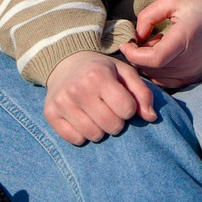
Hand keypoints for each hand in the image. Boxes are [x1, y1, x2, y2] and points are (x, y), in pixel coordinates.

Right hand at [44, 50, 159, 143]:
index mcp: (98, 76)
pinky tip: (82, 120)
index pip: (127, 110)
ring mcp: (62, 102)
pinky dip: (82, 134)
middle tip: (109, 110)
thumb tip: (151, 117)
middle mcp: (78, 89)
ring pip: (94, 135)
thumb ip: (142, 93)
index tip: (122, 101)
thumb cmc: (101, 69)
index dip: (128, 109)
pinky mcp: (50, 114)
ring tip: (96, 115)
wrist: (66, 62)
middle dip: (116, 121)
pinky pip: (75, 139)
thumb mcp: (124, 72)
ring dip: (100, 129)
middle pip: (112, 125)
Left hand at [119, 0, 201, 90]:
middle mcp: (188, 62)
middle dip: (137, 57)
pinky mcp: (194, 80)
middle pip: (150, 70)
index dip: (133, 54)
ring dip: (147, 66)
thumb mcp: (175, 1)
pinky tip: (162, 58)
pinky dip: (157, 72)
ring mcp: (192, 74)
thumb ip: (149, 15)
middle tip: (139, 42)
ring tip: (154, 47)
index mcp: (184, 39)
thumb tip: (137, 35)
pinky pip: (166, 82)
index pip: (151, 59)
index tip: (127, 43)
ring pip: (156, 78)